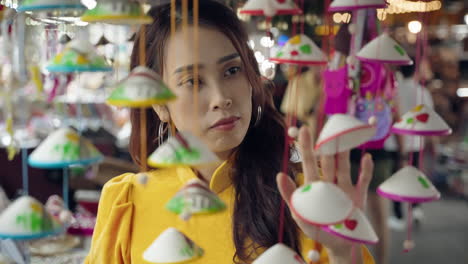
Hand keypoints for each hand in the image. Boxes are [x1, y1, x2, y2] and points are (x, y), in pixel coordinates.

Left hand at [276, 126, 373, 259]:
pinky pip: (364, 180)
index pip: (308, 161)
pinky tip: (367, 156)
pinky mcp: (359, 196)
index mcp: (314, 184)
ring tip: (346, 133)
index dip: (306, 146)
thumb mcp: (300, 213)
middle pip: (328, 159)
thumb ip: (290, 195)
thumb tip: (279, 174)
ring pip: (344, 165)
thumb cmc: (316, 229)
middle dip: (327, 142)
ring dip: (345, 151)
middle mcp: (329, 182)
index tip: (304, 129)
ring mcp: (345, 188)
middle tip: (327, 124)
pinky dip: (366, 169)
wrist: (337, 245)